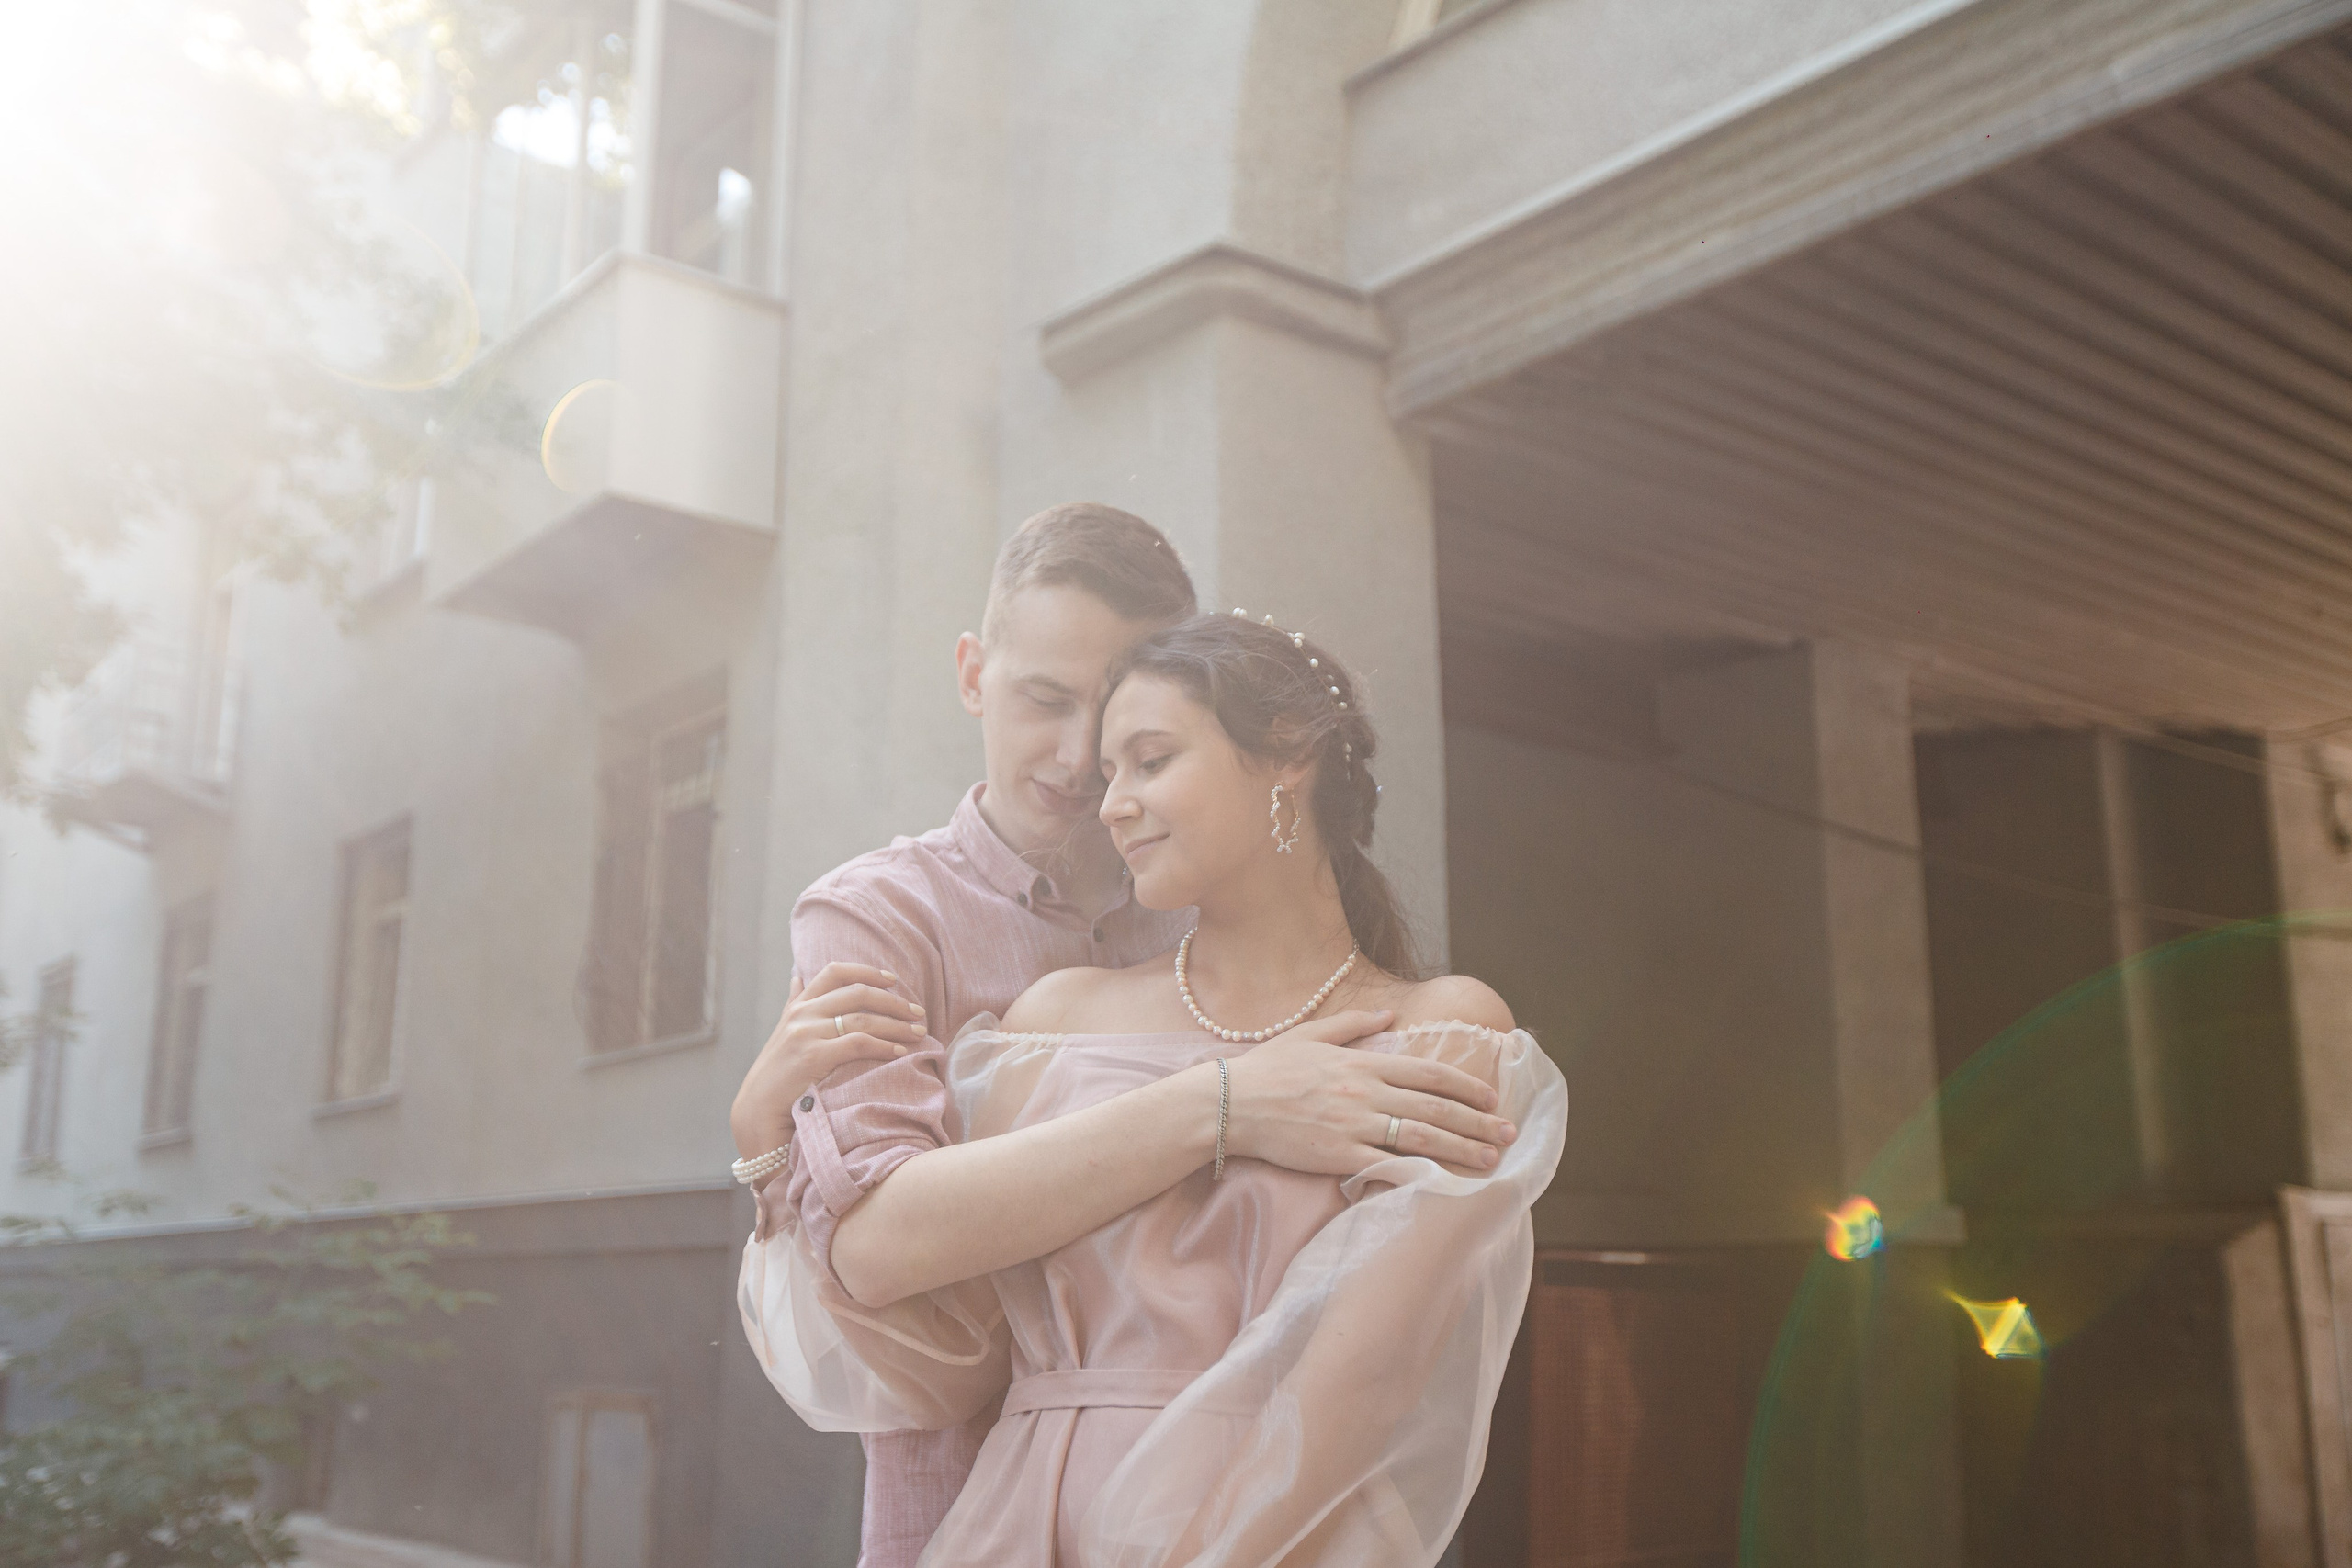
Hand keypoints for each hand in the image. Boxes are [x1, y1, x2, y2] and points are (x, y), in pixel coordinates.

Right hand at [731, 962, 928, 1165]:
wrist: (757, 1109)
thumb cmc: (777, 1074)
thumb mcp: (783, 1032)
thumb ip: (794, 1003)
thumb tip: (797, 976)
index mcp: (798, 1006)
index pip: (835, 972)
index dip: (867, 971)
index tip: (893, 980)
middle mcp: (802, 1015)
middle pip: (857, 993)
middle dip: (894, 1001)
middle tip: (918, 1012)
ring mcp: (806, 1034)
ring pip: (862, 1018)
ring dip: (897, 1024)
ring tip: (918, 1032)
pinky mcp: (814, 1057)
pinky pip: (858, 1043)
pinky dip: (883, 1045)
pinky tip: (899, 1052)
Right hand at [1221, 1010, 1515, 1176]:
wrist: (1227, 1104)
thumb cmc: (1267, 1070)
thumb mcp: (1310, 1035)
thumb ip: (1353, 1024)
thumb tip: (1388, 1014)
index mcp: (1362, 1062)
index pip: (1428, 1073)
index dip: (1466, 1086)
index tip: (1492, 1099)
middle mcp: (1365, 1092)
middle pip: (1435, 1108)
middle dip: (1479, 1122)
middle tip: (1509, 1134)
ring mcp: (1353, 1125)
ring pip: (1421, 1137)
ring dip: (1462, 1149)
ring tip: (1491, 1161)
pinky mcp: (1337, 1156)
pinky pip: (1387, 1166)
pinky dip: (1420, 1173)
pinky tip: (1445, 1182)